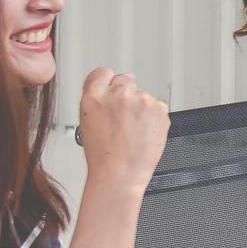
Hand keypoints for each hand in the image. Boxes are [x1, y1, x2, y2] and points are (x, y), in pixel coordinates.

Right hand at [76, 68, 169, 197]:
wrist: (120, 174)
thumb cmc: (103, 155)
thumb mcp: (87, 121)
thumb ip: (99, 99)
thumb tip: (111, 88)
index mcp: (94, 96)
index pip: (103, 73)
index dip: (108, 83)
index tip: (111, 91)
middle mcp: (118, 93)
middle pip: (126, 80)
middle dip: (126, 95)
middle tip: (124, 118)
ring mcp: (140, 100)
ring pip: (143, 95)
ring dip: (141, 108)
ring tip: (133, 131)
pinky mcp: (159, 108)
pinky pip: (157, 107)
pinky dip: (153, 118)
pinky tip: (143, 132)